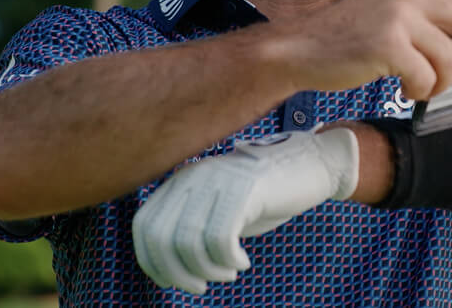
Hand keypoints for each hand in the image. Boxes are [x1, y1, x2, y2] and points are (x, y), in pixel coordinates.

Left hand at [132, 127, 358, 294]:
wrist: (308, 165)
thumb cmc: (261, 196)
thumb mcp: (217, 209)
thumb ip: (188, 227)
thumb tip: (164, 269)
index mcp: (181, 180)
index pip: (143, 225)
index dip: (151, 261)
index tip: (171, 281)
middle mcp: (193, 176)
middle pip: (161, 236)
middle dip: (178, 273)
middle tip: (201, 287)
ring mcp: (218, 179)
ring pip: (189, 241)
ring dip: (207, 271)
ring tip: (228, 274)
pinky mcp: (245, 188)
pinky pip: (221, 238)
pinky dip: (229, 261)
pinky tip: (242, 262)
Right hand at [273, 0, 451, 100]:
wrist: (300, 48)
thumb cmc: (349, 35)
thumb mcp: (391, 5)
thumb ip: (428, 8)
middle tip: (446, 71)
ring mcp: (398, 16)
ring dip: (441, 80)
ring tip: (419, 83)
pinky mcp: (387, 45)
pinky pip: (428, 77)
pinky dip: (421, 91)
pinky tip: (402, 88)